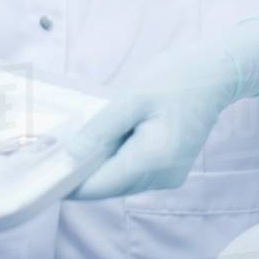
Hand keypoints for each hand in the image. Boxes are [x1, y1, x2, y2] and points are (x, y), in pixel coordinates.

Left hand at [65, 16, 258, 198]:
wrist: (215, 73)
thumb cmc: (174, 78)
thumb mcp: (132, 97)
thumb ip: (100, 129)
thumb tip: (69, 157)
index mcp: (154, 160)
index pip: (100, 185)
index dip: (70, 181)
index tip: (43, 168)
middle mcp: (163, 177)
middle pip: (109, 186)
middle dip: (82, 171)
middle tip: (54, 148)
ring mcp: (169, 176)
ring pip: (120, 180)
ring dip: (98, 164)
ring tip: (78, 138)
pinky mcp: (170, 168)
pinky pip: (133, 171)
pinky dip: (115, 159)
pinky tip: (105, 137)